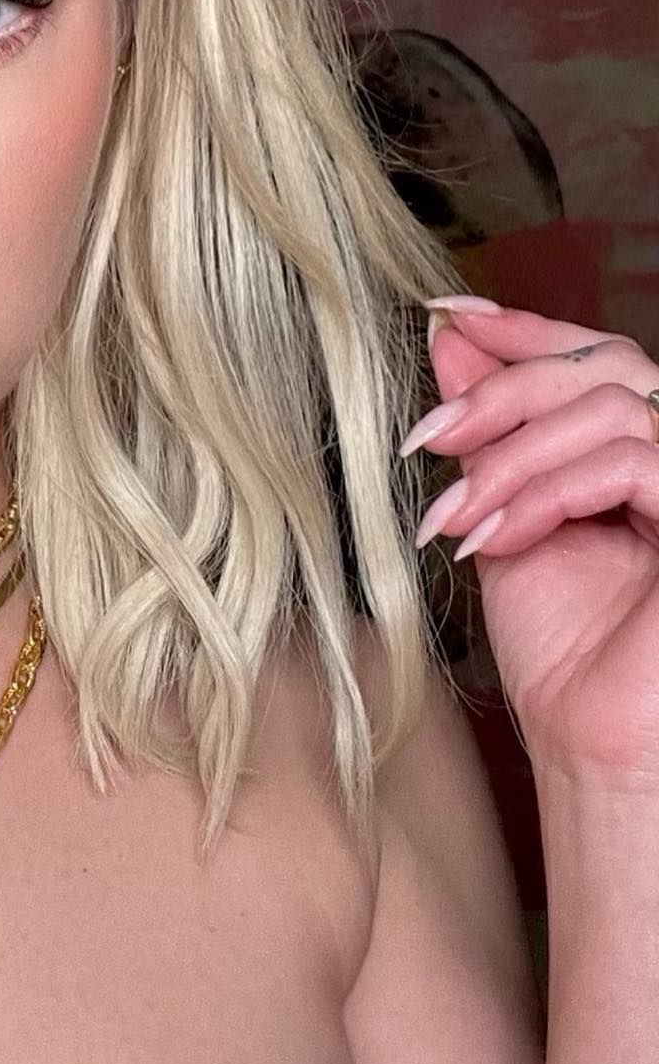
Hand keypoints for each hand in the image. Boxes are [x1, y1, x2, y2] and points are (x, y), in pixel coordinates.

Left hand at [403, 298, 658, 794]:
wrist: (591, 748)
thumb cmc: (562, 649)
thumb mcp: (505, 512)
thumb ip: (490, 431)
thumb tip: (451, 340)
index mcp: (644, 450)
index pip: (595, 356)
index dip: (522, 325)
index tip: (445, 314)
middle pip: (604, 364)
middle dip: (500, 390)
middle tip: (427, 436)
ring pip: (611, 408)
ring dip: (511, 456)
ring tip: (456, 517)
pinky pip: (630, 461)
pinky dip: (547, 490)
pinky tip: (496, 536)